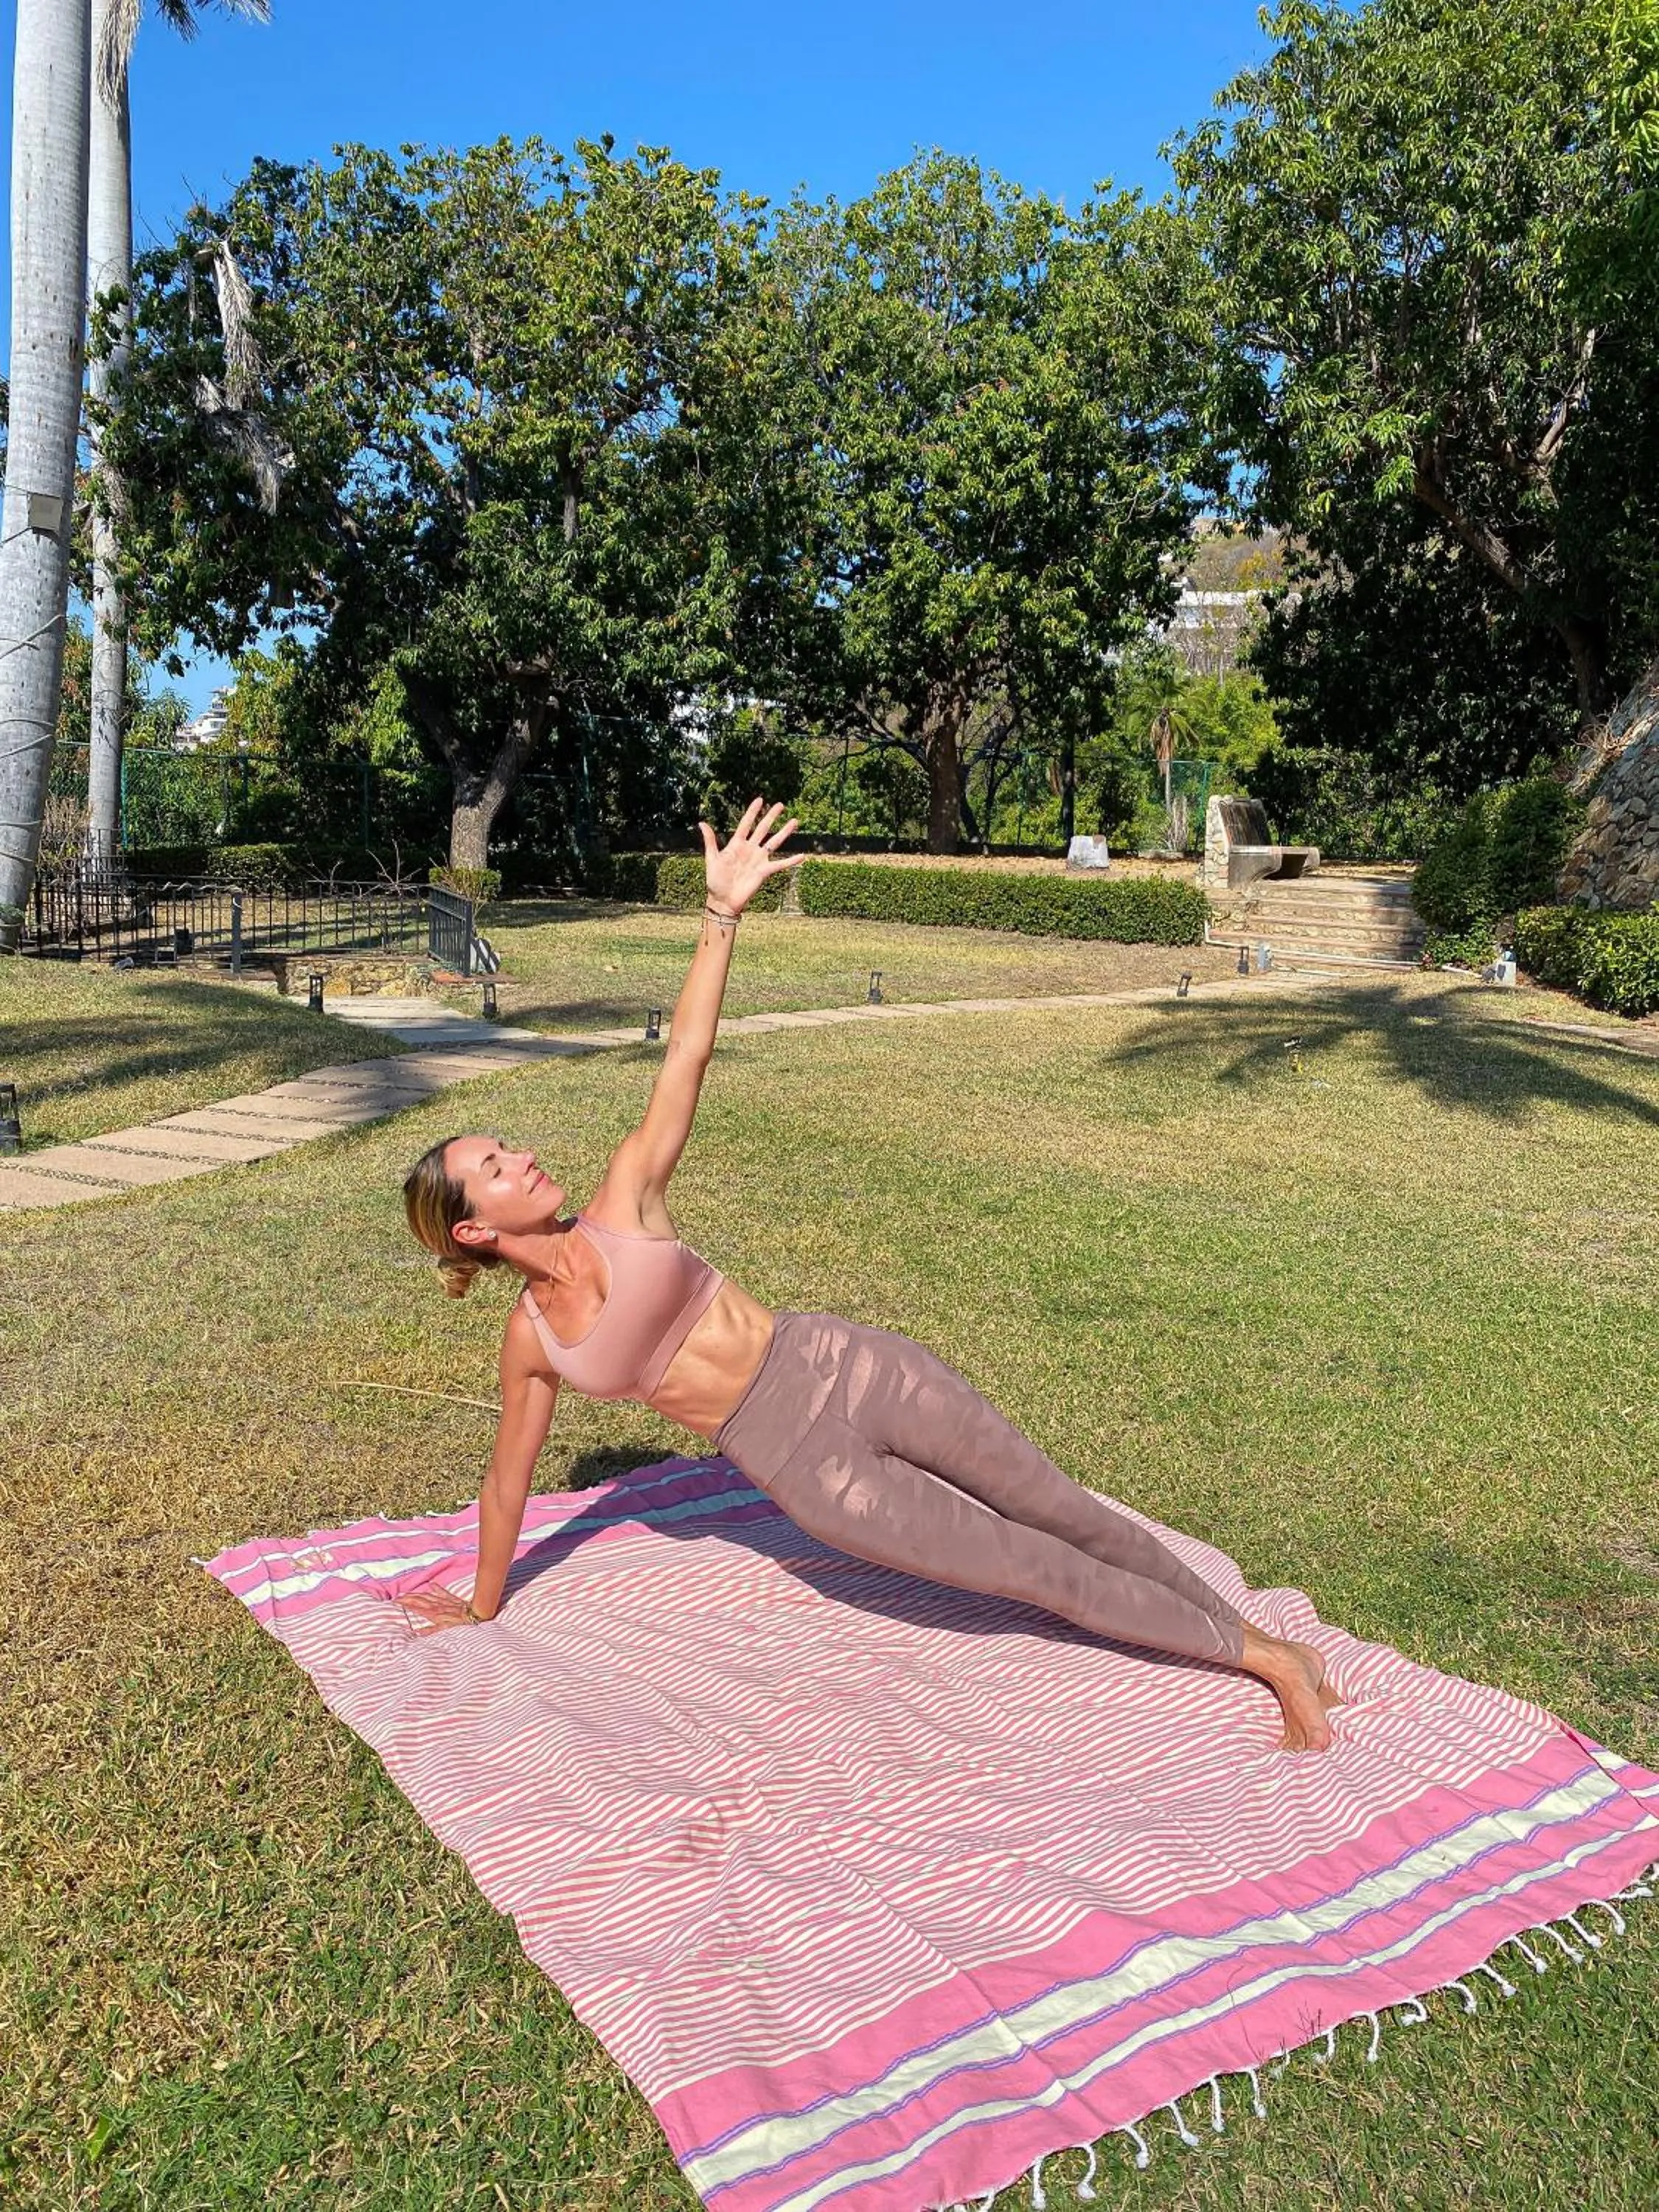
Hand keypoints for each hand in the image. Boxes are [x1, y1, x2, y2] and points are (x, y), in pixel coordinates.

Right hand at [399, 1584, 482, 1634]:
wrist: (476, 1615)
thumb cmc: (460, 1624)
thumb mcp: (444, 1630)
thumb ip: (430, 1631)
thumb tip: (417, 1632)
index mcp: (434, 1613)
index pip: (416, 1607)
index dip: (405, 1604)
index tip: (395, 1602)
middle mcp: (437, 1605)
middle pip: (419, 1600)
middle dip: (408, 1598)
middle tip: (398, 1597)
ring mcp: (445, 1601)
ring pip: (428, 1596)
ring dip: (417, 1594)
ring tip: (408, 1593)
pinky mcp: (452, 1599)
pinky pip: (442, 1592)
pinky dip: (436, 1588)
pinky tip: (431, 1584)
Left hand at [699, 798, 803, 915]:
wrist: (723, 901)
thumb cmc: (715, 881)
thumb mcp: (711, 859)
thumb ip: (710, 841)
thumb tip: (702, 823)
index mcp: (736, 844)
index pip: (746, 824)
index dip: (753, 812)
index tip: (760, 800)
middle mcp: (750, 849)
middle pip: (763, 829)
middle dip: (771, 816)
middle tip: (780, 805)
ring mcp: (759, 859)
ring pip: (774, 842)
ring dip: (784, 832)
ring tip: (794, 821)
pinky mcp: (764, 871)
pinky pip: (780, 865)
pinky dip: (791, 861)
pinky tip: (802, 856)